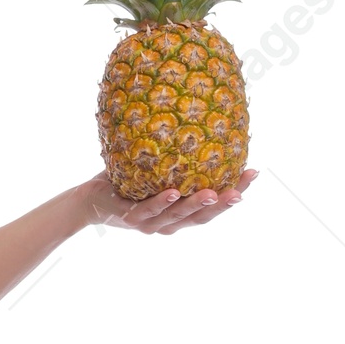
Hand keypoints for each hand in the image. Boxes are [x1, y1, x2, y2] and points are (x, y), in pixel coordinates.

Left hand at [81, 167, 256, 231]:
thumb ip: (180, 157)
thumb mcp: (158, 168)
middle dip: (223, 204)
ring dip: (196, 205)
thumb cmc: (128, 181)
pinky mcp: (129, 218)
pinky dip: (161, 203)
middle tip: (241, 190)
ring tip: (214, 193)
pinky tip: (173, 192)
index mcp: (179, 213)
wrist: (90, 198)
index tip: (254, 173)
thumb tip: (205, 119)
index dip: (235, 193)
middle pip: (201, 217)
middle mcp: (168, 223)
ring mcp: (149, 224)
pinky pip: (147, 210)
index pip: (213, 206)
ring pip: (177, 217)